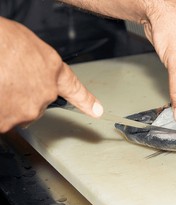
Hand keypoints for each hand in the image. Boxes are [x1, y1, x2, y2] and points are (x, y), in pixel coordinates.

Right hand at [0, 17, 101, 132]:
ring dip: (6, 102)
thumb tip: (29, 69)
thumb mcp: (26, 45)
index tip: (97, 110)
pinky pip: (2, 119)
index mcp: (53, 70)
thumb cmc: (3, 42)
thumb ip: (35, 64)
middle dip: (21, 94)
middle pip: (36, 102)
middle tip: (6, 78)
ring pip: (17, 112)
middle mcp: (46, 94)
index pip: (75, 90)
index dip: (87, 101)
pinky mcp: (9, 122)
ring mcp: (28, 110)